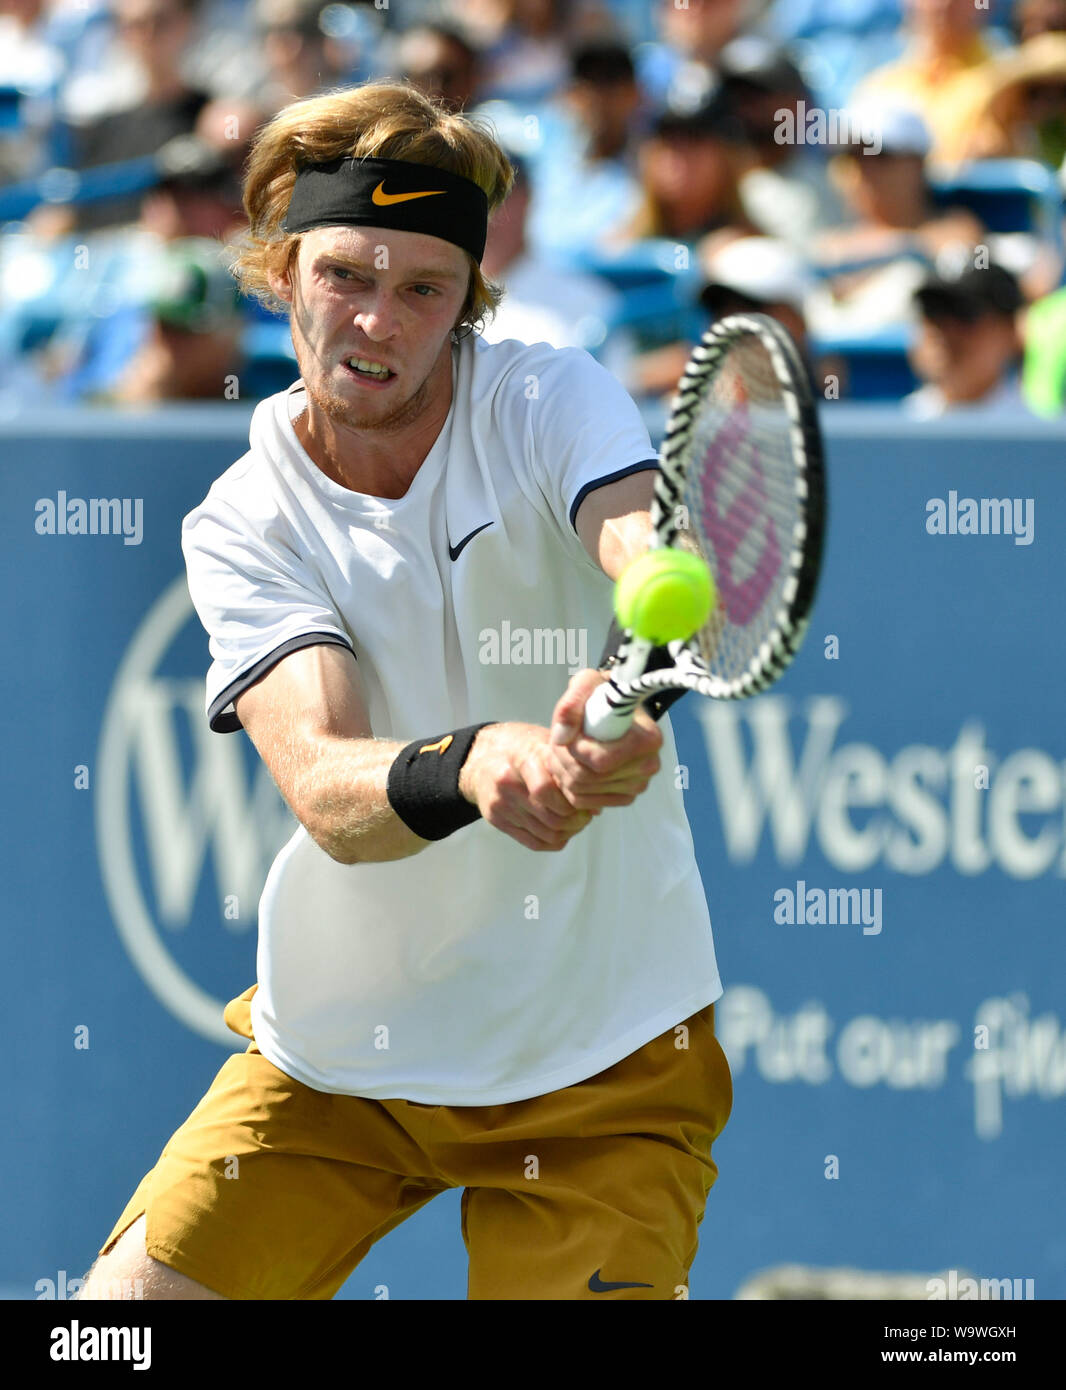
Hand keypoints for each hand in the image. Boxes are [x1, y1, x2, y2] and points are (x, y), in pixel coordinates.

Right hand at [459, 723, 598, 851]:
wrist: (482, 757)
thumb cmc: (523, 749)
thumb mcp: (548, 746)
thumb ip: (571, 770)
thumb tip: (598, 806)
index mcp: (523, 758)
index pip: (548, 790)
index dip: (574, 802)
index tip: (587, 801)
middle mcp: (508, 781)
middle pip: (551, 816)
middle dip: (575, 821)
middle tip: (585, 816)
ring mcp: (500, 803)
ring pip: (546, 833)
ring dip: (567, 833)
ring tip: (575, 823)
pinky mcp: (495, 819)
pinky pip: (533, 842)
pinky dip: (553, 841)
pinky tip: (561, 831)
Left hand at [546, 669, 662, 809]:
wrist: (616, 708)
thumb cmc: (604, 694)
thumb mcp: (587, 683)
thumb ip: (571, 704)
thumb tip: (561, 737)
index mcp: (647, 739)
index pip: (600, 761)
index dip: (574, 749)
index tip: (570, 732)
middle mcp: (648, 766)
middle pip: (586, 779)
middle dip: (562, 760)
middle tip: (558, 742)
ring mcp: (637, 785)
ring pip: (580, 793)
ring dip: (561, 772)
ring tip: (563, 750)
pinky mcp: (624, 797)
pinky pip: (583, 803)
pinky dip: (568, 786)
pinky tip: (570, 765)